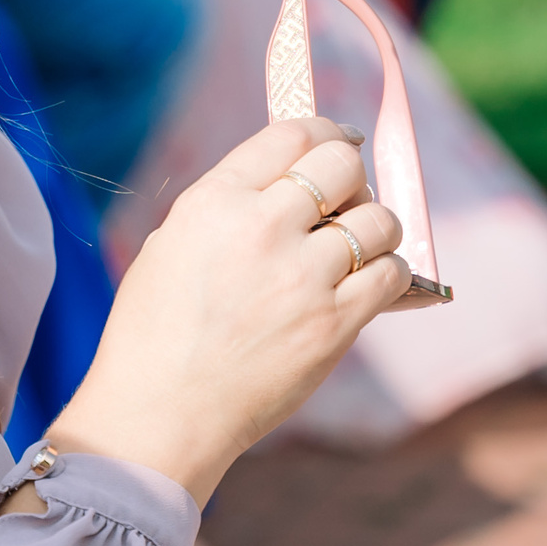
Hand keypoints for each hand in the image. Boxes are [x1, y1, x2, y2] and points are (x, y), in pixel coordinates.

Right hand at [40, 119, 411, 501]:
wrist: (161, 413)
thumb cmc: (156, 335)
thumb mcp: (171, 245)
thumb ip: (228, 208)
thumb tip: (289, 186)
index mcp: (213, 201)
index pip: (289, 134)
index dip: (324, 132)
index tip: (339, 140)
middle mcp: (259, 227)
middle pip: (342, 164)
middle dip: (352, 176)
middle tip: (347, 199)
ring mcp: (301, 276)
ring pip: (378, 219)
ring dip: (374, 229)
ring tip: (356, 250)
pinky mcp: (333, 323)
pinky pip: (390, 274)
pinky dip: (387, 274)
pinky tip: (367, 285)